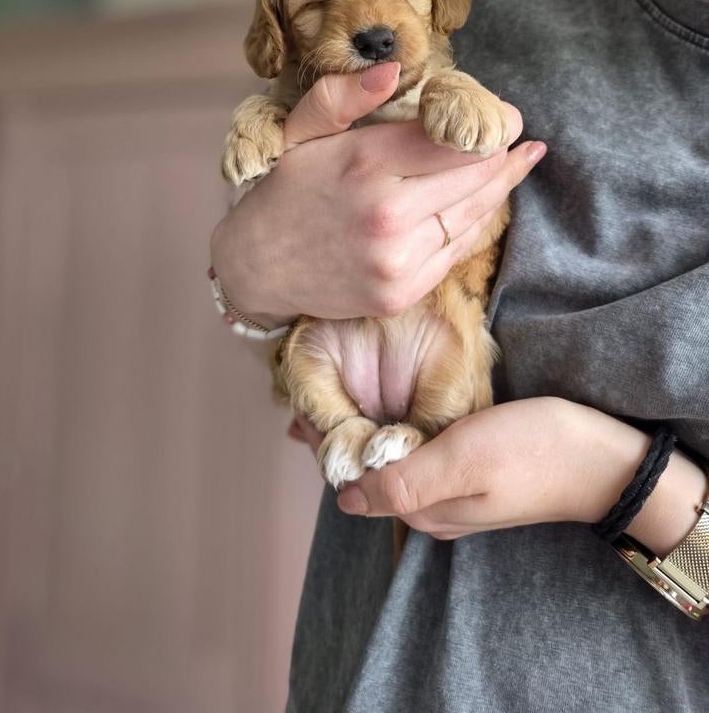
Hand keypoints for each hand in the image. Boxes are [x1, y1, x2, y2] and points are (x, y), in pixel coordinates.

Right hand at [210, 62, 544, 322]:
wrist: (257, 267)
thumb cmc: (284, 190)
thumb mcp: (300, 131)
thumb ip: (345, 96)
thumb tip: (394, 69)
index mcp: (365, 164)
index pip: (454, 140)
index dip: (491, 126)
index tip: (508, 116)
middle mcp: (388, 214)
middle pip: (475, 177)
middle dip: (502, 154)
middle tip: (521, 138)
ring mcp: (398, 260)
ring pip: (473, 215)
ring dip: (499, 188)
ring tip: (522, 162)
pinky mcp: (402, 292)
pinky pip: (457, 251)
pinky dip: (475, 224)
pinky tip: (486, 203)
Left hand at [336, 398, 653, 537]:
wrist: (601, 457)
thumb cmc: (531, 452)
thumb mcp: (460, 461)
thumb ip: (402, 482)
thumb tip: (344, 498)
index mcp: (422, 510)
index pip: (356, 483)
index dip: (328, 448)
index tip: (303, 410)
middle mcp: (431, 505)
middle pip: (370, 472)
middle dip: (339, 439)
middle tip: (308, 395)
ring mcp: (451, 488)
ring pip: (391, 460)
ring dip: (363, 432)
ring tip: (334, 393)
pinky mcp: (469, 468)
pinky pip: (416, 451)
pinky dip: (392, 429)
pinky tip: (385, 402)